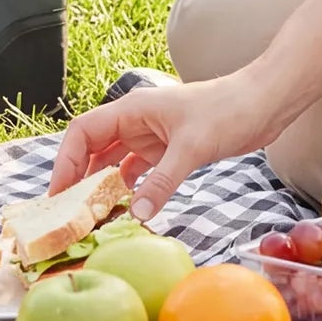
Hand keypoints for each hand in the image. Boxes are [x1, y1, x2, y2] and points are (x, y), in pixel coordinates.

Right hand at [48, 73, 279, 219]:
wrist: (263, 103)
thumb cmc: (227, 111)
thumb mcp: (192, 147)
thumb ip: (162, 180)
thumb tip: (137, 214)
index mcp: (131, 110)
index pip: (83, 132)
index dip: (66, 162)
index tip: (58, 194)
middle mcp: (134, 122)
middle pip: (92, 149)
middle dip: (79, 178)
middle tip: (68, 213)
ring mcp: (150, 136)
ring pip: (113, 162)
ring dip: (102, 186)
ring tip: (92, 217)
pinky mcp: (167, 150)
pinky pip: (137, 171)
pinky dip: (129, 189)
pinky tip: (127, 209)